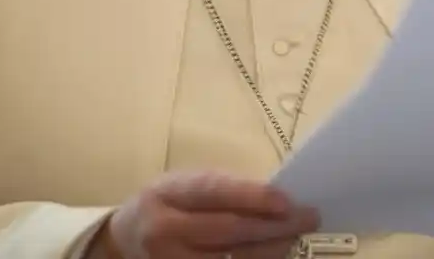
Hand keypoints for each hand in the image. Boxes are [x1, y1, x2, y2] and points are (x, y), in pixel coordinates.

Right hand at [86, 171, 318, 258]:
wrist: (126, 236)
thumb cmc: (167, 201)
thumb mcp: (186, 183)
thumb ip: (224, 189)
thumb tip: (275, 196)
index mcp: (169, 193)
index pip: (214, 193)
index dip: (251, 198)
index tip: (286, 201)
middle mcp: (165, 231)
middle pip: (226, 232)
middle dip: (272, 226)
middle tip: (307, 218)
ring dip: (269, 250)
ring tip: (294, 237)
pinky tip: (273, 255)